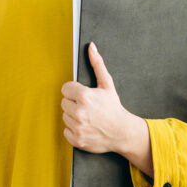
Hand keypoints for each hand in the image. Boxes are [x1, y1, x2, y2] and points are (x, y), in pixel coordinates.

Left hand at [61, 43, 153, 179]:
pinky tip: (85, 126)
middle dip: (74, 103)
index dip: (74, 91)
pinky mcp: (76, 139)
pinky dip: (74, 130)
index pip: (65, 89)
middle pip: (64, 103)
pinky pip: (66, 130)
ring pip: (64, 116)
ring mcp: (77, 127)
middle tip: (87, 107)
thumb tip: (91, 47)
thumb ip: (97, 64)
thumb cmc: (114, 108)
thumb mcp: (107, 84)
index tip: (84, 96)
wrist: (123, 132)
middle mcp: (79, 112)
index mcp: (84, 96)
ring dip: (73, 116)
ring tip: (88, 117)